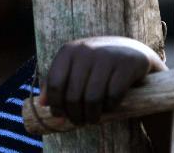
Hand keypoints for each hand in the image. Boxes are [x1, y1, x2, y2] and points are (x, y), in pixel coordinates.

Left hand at [39, 36, 165, 124]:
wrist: (130, 51)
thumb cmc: (96, 64)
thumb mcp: (75, 66)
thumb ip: (58, 81)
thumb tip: (43, 104)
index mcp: (69, 50)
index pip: (55, 84)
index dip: (56, 104)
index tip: (60, 115)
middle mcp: (86, 50)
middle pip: (73, 95)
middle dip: (74, 114)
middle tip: (79, 121)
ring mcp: (106, 57)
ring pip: (92, 98)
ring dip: (91, 115)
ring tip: (91, 119)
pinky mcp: (126, 65)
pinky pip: (113, 96)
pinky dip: (109, 107)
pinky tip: (108, 108)